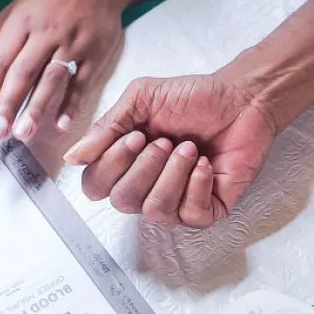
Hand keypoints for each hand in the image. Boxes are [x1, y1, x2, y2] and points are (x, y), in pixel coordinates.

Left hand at [0, 0, 124, 143]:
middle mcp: (46, 32)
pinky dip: (73, 102)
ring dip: (38, 106)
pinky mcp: (96, 51)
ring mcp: (73, 42)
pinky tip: (61, 123)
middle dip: (9, 103)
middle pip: (24, 72)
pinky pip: (82, 80)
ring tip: (24, 133)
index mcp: (21, 22)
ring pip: (52, 77)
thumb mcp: (11, 13)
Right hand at [64, 71, 277, 227]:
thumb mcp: (142, 99)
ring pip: (155, 211)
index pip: (96, 185)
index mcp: (126, 162)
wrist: (240, 97)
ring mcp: (177, 202)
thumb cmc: (193, 97)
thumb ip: (107, 127)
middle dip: (145, 167)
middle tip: (167, 140)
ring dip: (172, 174)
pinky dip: (196, 185)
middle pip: (122, 201)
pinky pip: (190, 215)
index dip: (111, 165)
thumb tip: (73, 157)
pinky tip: (205, 163)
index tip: (135, 136)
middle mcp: (147, 186)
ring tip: (189, 147)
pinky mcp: (208, 209)